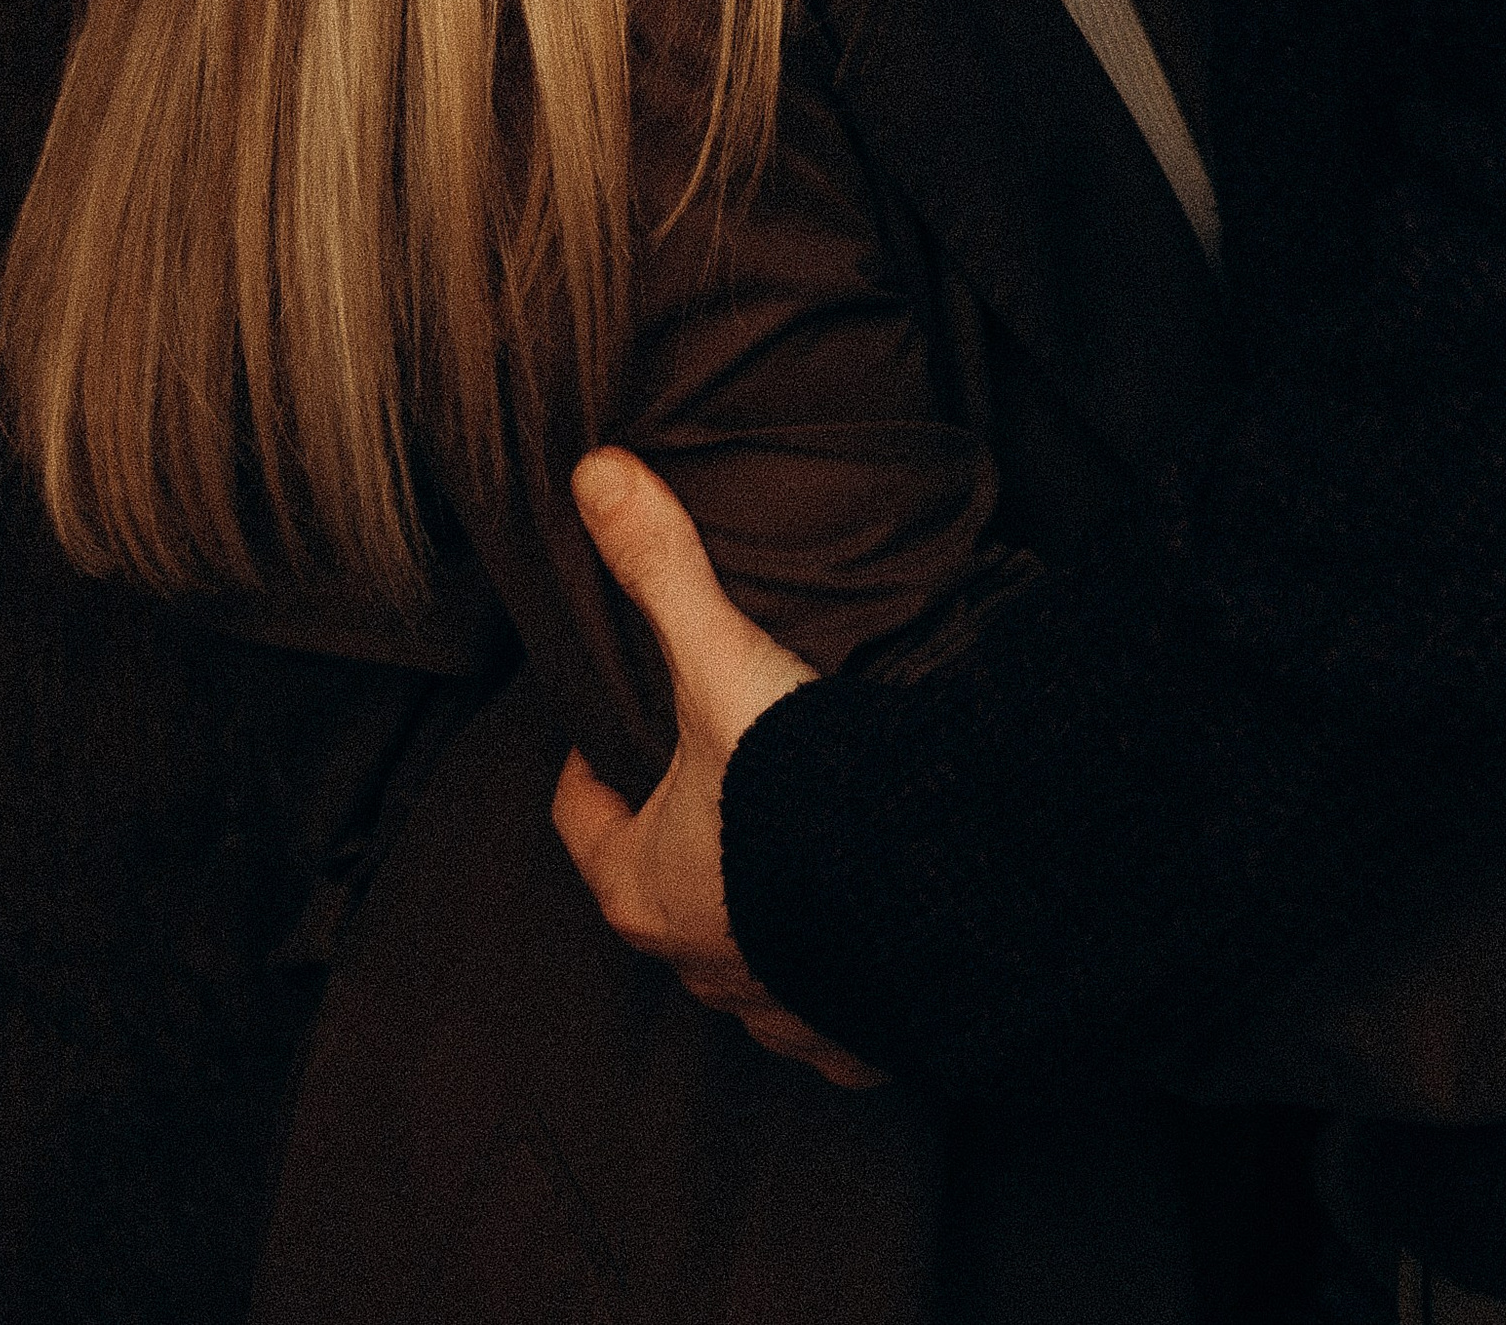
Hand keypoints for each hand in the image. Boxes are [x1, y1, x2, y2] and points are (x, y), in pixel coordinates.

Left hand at [550, 448, 883, 1085]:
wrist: (921, 892)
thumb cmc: (797, 795)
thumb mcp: (722, 665)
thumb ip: (662, 569)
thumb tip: (593, 471)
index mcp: (645, 886)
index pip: (585, 825)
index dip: (588, 774)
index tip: (607, 738)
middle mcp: (699, 963)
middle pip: (664, 894)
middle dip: (683, 842)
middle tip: (716, 775)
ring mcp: (777, 1009)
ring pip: (747, 962)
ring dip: (761, 918)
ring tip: (799, 848)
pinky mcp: (856, 1034)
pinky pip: (835, 1015)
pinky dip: (844, 977)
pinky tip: (874, 934)